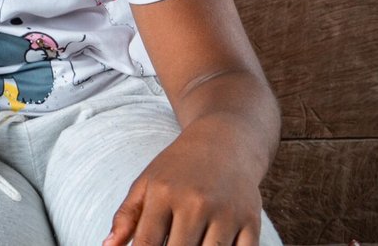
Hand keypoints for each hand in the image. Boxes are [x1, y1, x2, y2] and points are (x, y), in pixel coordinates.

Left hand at [104, 117, 266, 245]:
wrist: (226, 142)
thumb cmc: (178, 167)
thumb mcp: (147, 183)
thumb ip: (126, 216)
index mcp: (164, 193)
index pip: (147, 243)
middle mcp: (195, 202)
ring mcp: (226, 213)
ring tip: (188, 243)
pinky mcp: (251, 221)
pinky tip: (212, 245)